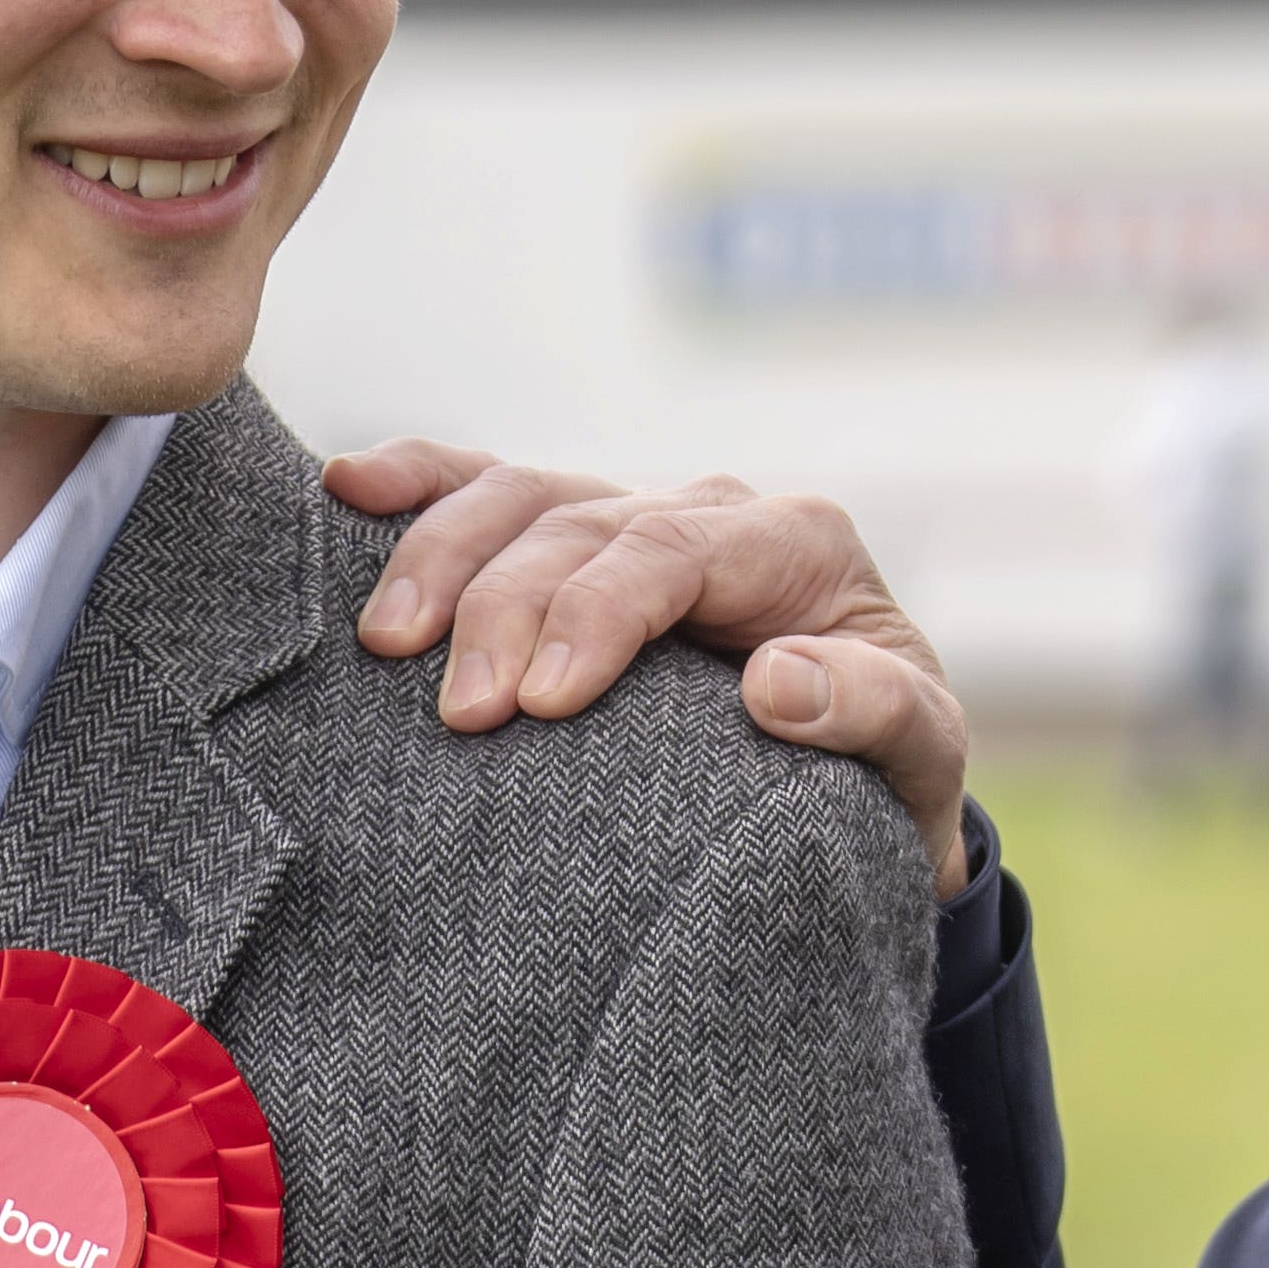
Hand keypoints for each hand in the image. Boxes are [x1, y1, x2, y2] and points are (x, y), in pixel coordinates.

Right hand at [321, 441, 973, 894]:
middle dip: (505, 607)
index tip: (543, 704)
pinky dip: (420, 482)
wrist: (865, 784)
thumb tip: (779, 682)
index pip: (670, 550)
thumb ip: (874, 712)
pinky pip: (488, 488)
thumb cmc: (888, 775)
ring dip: (441, 558)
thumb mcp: (921, 756)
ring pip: (518, 496)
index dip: (595, 613)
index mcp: (793, 540)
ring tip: (386, 642)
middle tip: (461, 713)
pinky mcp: (576, 546)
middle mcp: (708, 511)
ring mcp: (632, 517)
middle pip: (579, 522)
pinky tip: (347, 488)